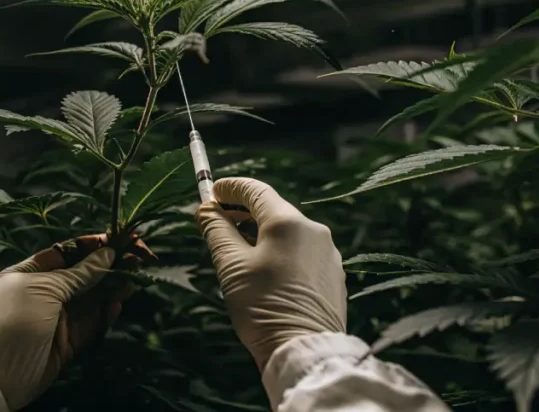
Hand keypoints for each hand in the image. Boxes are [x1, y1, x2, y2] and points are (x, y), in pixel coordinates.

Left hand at [0, 234, 150, 409]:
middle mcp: (44, 294)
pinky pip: (91, 326)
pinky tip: (118, 304)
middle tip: (138, 257)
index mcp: (31, 273)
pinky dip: (105, 315)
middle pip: (83, 276)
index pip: (67, 253)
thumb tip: (107, 253)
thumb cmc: (11, 317)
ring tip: (137, 276)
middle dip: (109, 265)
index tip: (119, 239)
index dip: (93, 246)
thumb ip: (79, 273)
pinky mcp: (66, 344)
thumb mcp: (44, 287)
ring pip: (91, 300)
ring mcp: (55, 320)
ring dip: (113, 288)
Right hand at [195, 178, 346, 370]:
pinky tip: (265, 273)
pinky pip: (301, 253)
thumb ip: (217, 230)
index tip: (211, 191)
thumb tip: (206, 209)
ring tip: (237, 251)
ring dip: (261, 234)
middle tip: (217, 221)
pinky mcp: (332, 275)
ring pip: (288, 233)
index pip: (255, 190)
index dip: (230, 188)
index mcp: (288, 222)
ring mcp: (327, 253)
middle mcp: (313, 230)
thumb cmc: (263, 306)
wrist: (304, 350)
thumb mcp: (231, 266)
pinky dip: (280, 253)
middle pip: (273, 210)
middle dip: (243, 213)